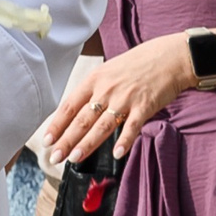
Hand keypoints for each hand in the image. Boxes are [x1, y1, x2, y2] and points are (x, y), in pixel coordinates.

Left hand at [40, 33, 193, 164]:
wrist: (169, 57)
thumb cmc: (138, 64)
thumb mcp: (110, 71)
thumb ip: (95, 90)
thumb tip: (79, 112)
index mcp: (95, 79)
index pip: (70, 105)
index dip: (57, 124)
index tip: (46, 140)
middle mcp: (107, 89)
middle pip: (82, 119)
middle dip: (66, 140)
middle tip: (54, 156)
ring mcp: (125, 98)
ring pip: (102, 125)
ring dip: (87, 144)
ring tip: (74, 158)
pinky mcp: (145, 106)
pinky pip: (132, 127)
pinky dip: (124, 141)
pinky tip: (116, 154)